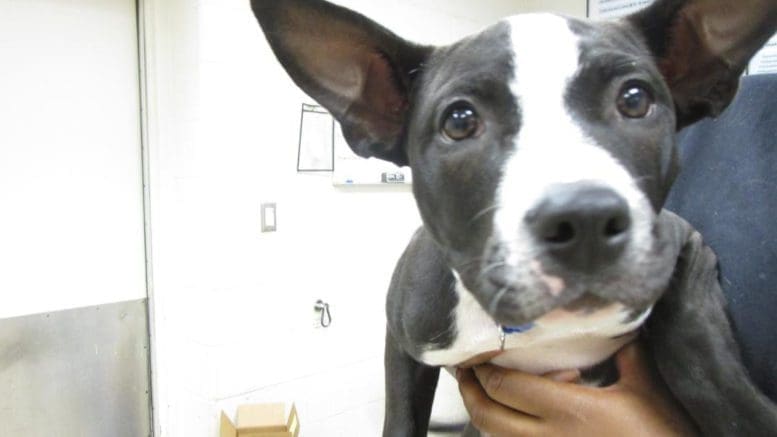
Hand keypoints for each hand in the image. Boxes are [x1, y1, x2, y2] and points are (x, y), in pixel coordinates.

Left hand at [457, 342, 698, 435]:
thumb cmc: (664, 435)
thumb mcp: (647, 388)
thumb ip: (626, 353)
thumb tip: (618, 323)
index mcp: (569, 410)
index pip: (507, 385)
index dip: (483, 367)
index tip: (474, 351)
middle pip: (488, 415)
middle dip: (470, 390)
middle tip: (464, 370)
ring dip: (483, 413)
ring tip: (481, 391)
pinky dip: (504, 434)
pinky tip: (512, 420)